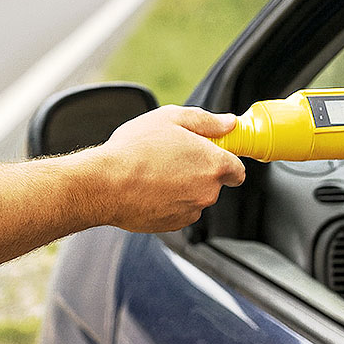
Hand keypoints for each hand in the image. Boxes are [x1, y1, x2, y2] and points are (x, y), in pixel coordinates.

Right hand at [97, 105, 246, 232]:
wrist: (105, 184)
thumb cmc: (135, 149)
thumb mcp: (171, 118)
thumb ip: (207, 121)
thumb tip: (229, 123)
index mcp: (213, 164)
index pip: (237, 169)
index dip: (225, 158)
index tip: (211, 152)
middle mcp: (207, 192)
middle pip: (214, 182)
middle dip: (199, 170)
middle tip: (173, 155)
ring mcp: (190, 211)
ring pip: (195, 197)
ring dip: (183, 186)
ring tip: (155, 171)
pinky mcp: (173, 225)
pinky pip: (178, 210)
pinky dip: (168, 201)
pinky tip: (148, 187)